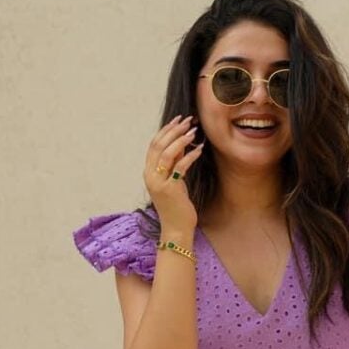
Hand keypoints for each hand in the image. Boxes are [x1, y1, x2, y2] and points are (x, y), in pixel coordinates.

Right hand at [143, 114, 204, 229]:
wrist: (176, 229)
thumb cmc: (177, 206)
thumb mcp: (174, 180)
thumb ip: (174, 163)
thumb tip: (181, 142)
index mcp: (148, 172)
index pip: (154, 145)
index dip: (166, 130)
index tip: (179, 119)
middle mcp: (150, 176)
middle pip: (158, 146)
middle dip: (174, 130)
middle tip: (188, 120)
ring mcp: (158, 183)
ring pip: (166, 154)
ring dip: (180, 139)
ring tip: (193, 131)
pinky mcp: (170, 189)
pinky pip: (180, 167)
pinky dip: (190, 156)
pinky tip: (199, 149)